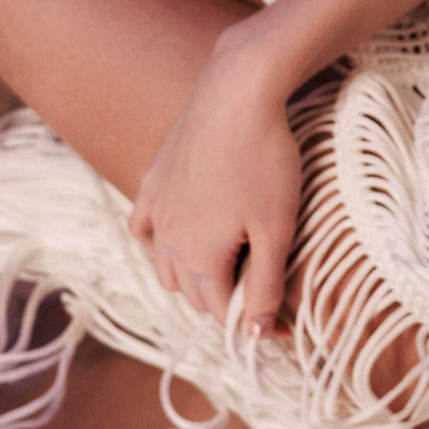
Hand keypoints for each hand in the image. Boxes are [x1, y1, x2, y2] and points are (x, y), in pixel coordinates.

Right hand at [129, 25, 303, 332]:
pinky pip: (145, 228)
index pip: (221, 313)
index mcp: (198, 259)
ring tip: (228, 264)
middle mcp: (168, 241)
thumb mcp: (277, 228)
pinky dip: (161, 242)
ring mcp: (156, 210)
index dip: (253, 321)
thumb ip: (267, 285)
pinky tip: (180, 235)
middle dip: (225, 299)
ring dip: (193, 276)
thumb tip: (256, 335)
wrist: (235, 93)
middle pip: (194, 294)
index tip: (283, 318)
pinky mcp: (153, 181)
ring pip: (166, 266)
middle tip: (262, 285)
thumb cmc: (264, 160)